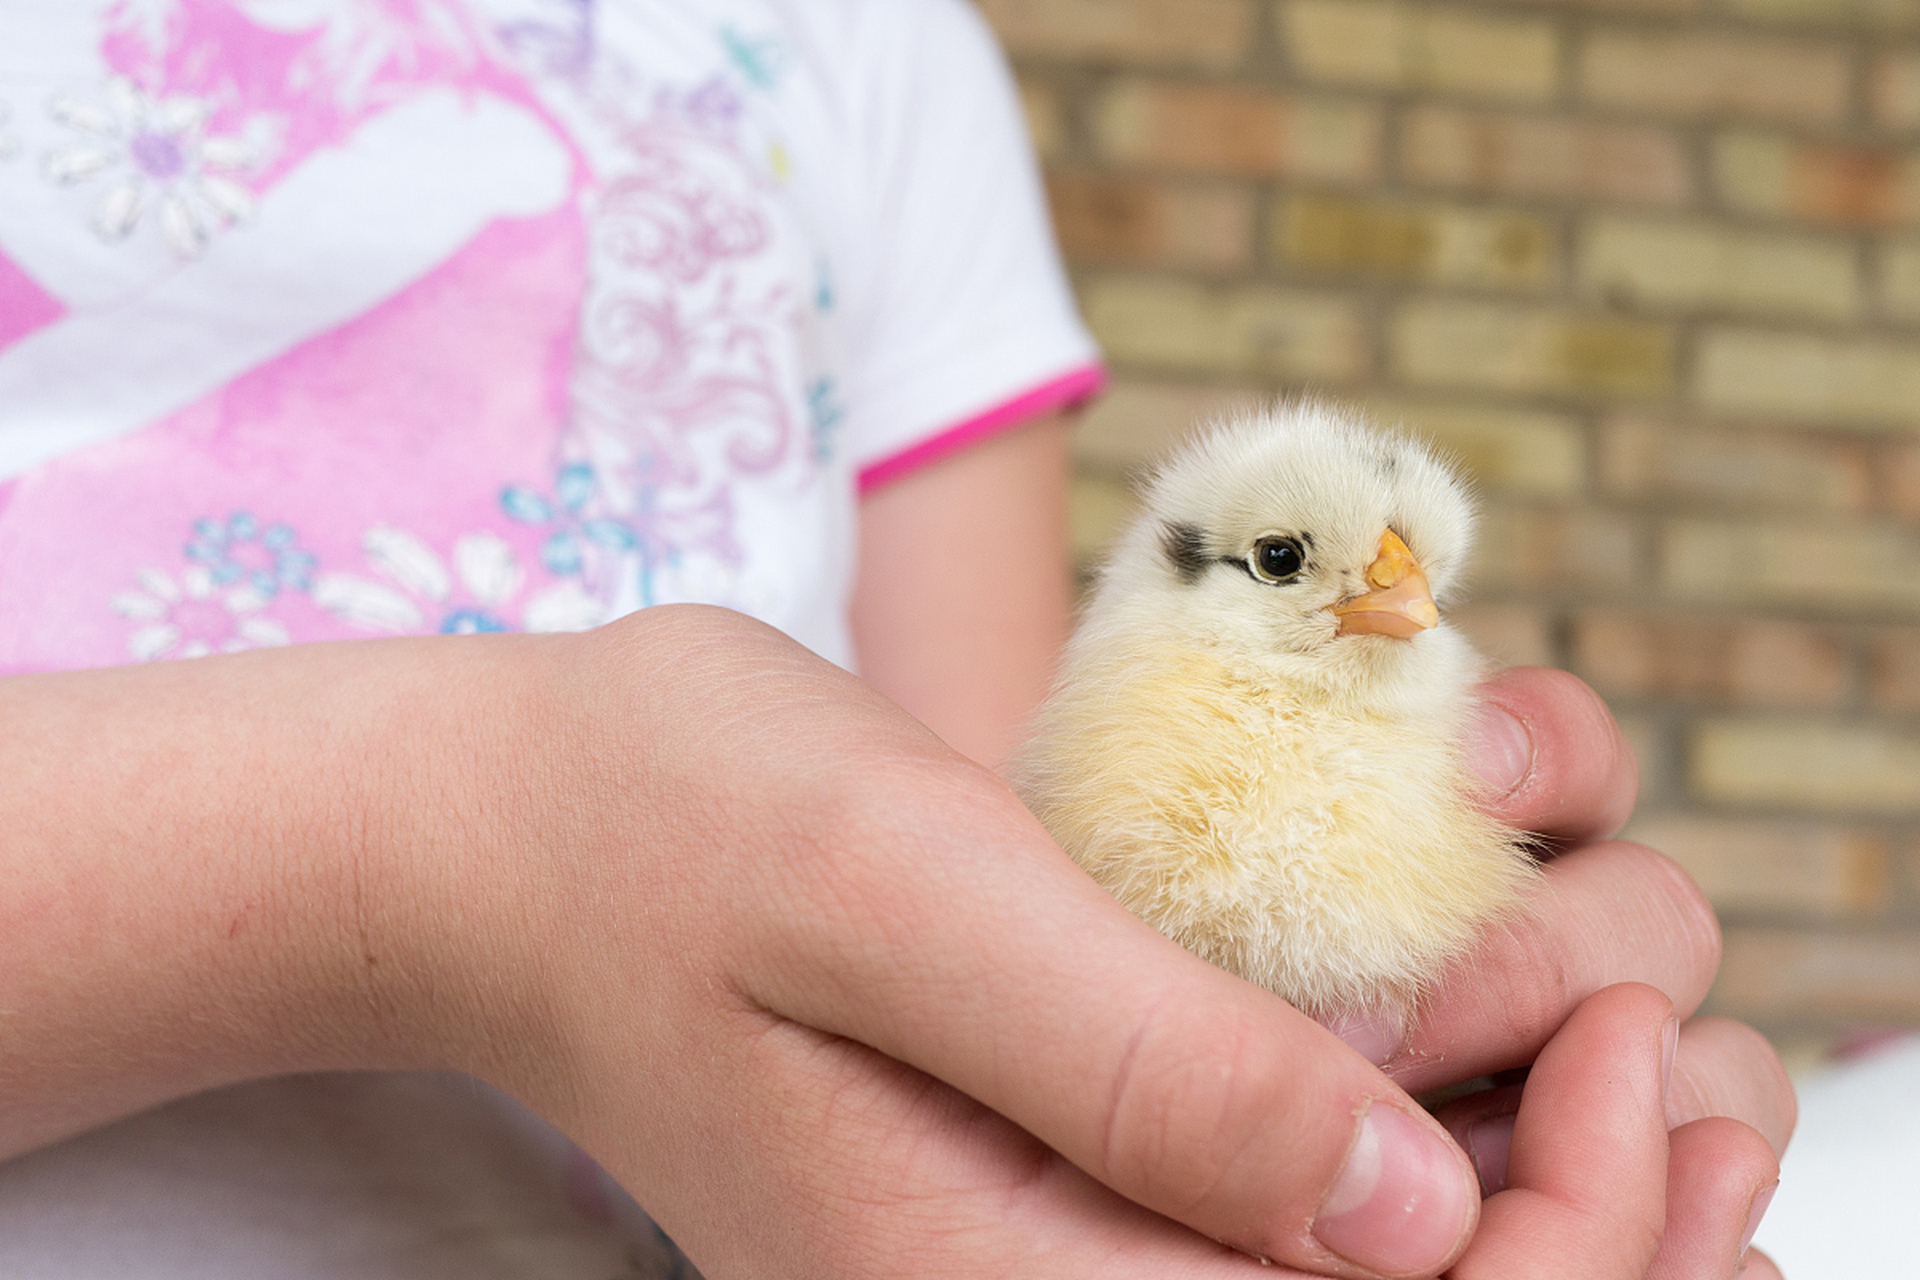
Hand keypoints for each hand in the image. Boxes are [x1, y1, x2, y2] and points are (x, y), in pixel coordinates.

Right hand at [423, 616, 1780, 1279]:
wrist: (527, 835)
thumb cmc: (679, 823)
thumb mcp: (901, 886)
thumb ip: (1131, 1059)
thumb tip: (1408, 1213)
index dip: (1576, 1245)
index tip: (1614, 1036)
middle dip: (1599, 1229)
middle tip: (1670, 1048)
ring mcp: (1038, 1257)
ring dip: (1543, 1190)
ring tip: (1618, 1030)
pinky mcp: (1050, 1175)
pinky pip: (1285, 1206)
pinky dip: (1441, 1131)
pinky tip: (1490, 1021)